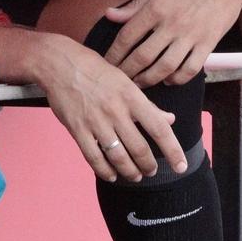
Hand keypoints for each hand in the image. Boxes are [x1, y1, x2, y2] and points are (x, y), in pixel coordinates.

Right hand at [40, 40, 188, 181]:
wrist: (60, 64)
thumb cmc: (96, 71)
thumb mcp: (126, 82)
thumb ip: (147, 104)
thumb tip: (169, 120)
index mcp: (132, 97)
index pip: (159, 128)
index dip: (172, 150)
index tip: (180, 166)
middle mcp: (116, 111)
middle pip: (139, 148)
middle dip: (148, 165)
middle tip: (151, 171)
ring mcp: (96, 122)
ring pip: (118, 156)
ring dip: (129, 171)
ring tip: (135, 176)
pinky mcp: (78, 130)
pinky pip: (93, 157)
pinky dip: (104, 170)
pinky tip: (111, 175)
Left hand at [103, 0, 241, 87]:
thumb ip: (136, 5)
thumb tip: (110, 15)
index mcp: (156, 8)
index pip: (127, 37)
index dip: (114, 54)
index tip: (108, 64)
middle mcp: (171, 24)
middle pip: (142, 57)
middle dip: (127, 72)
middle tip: (120, 79)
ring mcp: (191, 36)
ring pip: (164, 68)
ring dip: (148, 79)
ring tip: (140, 83)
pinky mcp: (208, 43)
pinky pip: (189, 69)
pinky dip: (176, 79)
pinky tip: (169, 79)